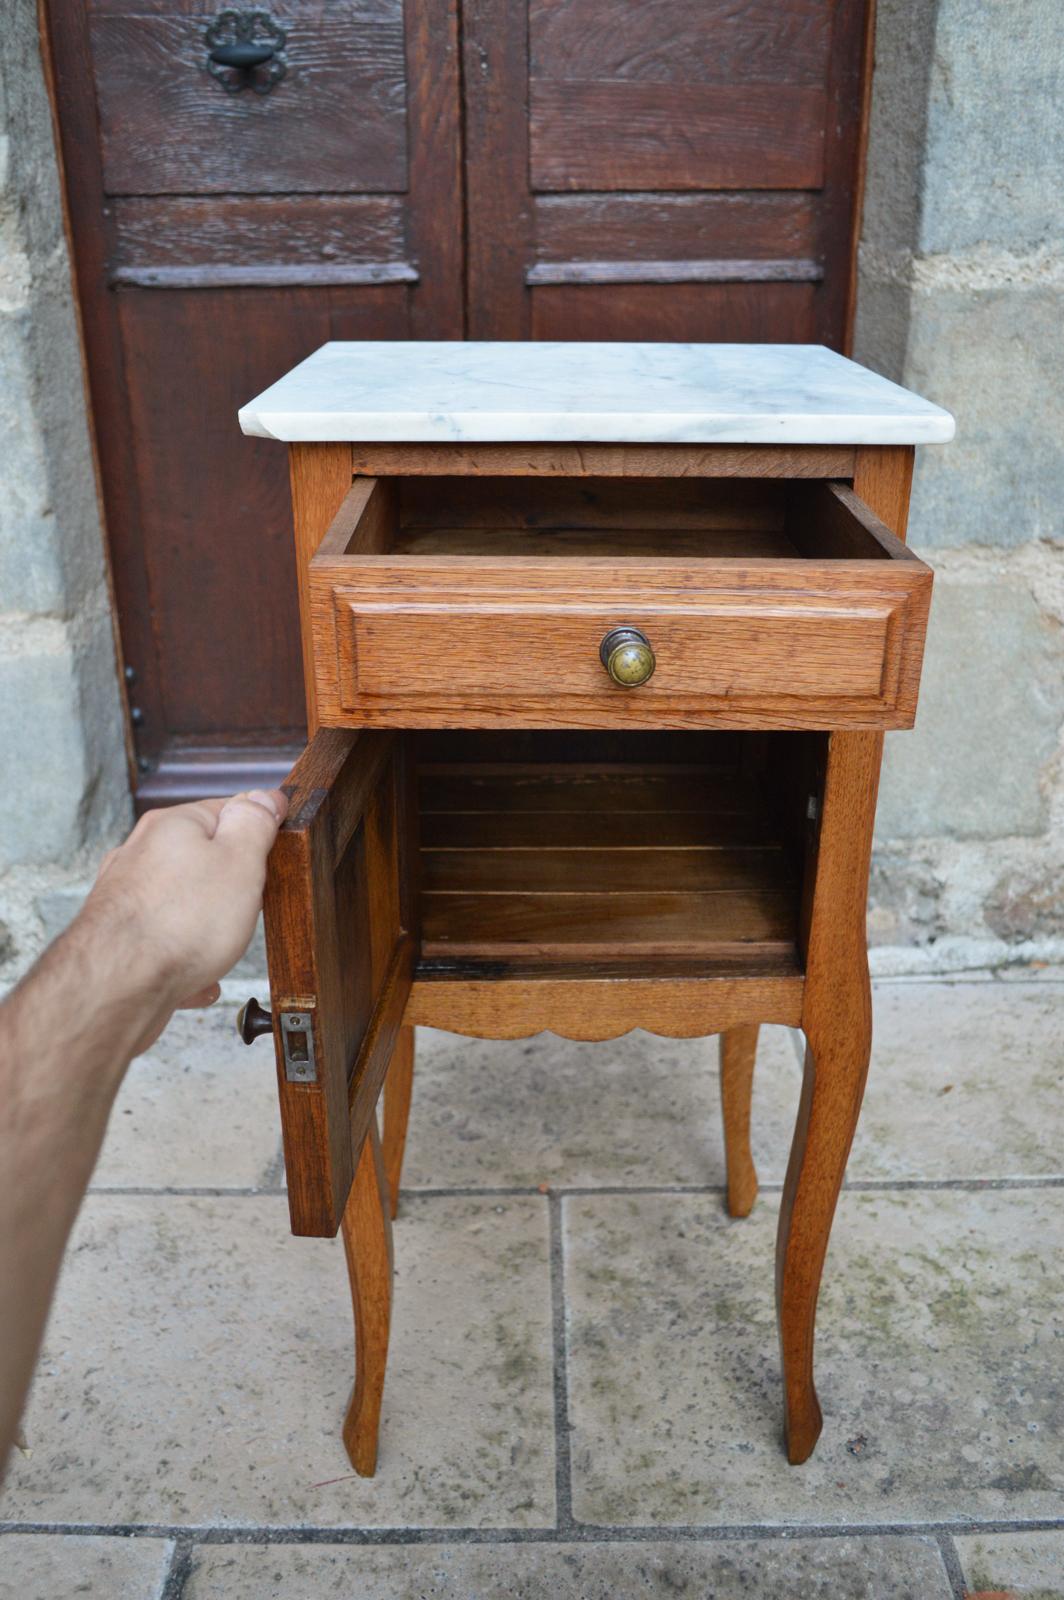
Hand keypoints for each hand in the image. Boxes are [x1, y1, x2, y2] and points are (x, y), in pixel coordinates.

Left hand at [80, 789, 287, 1048]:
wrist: (117, 988)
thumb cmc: (179, 924)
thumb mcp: (240, 860)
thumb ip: (254, 824)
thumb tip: (265, 797)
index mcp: (172, 826)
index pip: (227, 810)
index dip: (257, 834)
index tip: (274, 856)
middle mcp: (141, 854)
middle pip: (204, 860)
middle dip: (232, 889)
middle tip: (249, 907)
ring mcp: (127, 897)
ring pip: (185, 907)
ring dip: (209, 930)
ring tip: (219, 948)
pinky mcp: (120, 939)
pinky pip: (167, 945)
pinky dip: (187, 961)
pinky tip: (200, 980)